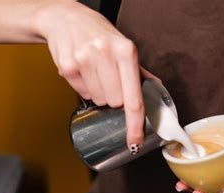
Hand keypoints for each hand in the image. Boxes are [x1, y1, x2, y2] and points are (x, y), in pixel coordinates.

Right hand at [33, 2, 159, 151]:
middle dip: (114, 98)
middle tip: (109, 80)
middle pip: (115, 103)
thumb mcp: (124, 47)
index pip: (133, 99)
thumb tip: (157, 91)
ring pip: (98, 100)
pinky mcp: (67, 66)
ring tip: (95, 73)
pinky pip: (81, 93)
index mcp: (126, 51)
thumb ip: (140, 72)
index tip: (135, 143)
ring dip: (98, 93)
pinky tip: (83, 71)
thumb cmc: (99, 34)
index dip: (135, 125)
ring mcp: (84, 59)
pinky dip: (83, 87)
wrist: (66, 17)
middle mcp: (106, 54)